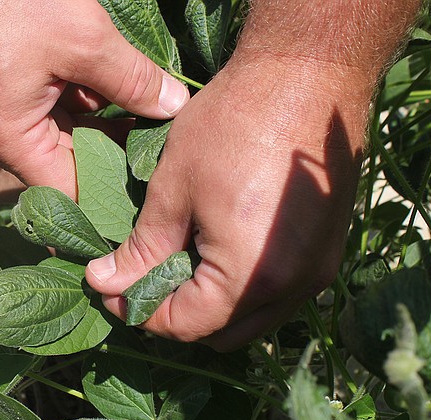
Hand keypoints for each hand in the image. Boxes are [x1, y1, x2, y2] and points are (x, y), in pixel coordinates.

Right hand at [0, 0, 188, 197]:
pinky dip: (80, 95)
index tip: (150, 185)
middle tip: (162, 149)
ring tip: (151, 114)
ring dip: (102, 119)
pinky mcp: (0, 82)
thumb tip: (174, 106)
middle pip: (66, 161)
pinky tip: (117, 83)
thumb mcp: (83, 40)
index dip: (111, 192)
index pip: (67, 190)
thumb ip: (132, 79)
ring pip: (62, 128)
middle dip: (114, 151)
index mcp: (7, 138)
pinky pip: (48, 103)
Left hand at [86, 55, 371, 349]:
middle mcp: (292, 289)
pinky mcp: (325, 254)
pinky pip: (274, 295)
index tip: (107, 285)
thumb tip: (104, 282)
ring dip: (208, 304)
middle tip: (138, 276)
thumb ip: (141, 248)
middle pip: (220, 333)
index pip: (184, 325)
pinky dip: (238, 289)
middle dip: (173, 314)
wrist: (309, 76)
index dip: (138, 311)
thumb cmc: (236, 124)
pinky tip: (212, 250)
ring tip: (173, 262)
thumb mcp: (174, 189)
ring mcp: (316, 273)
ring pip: (249, 319)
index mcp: (250, 277)